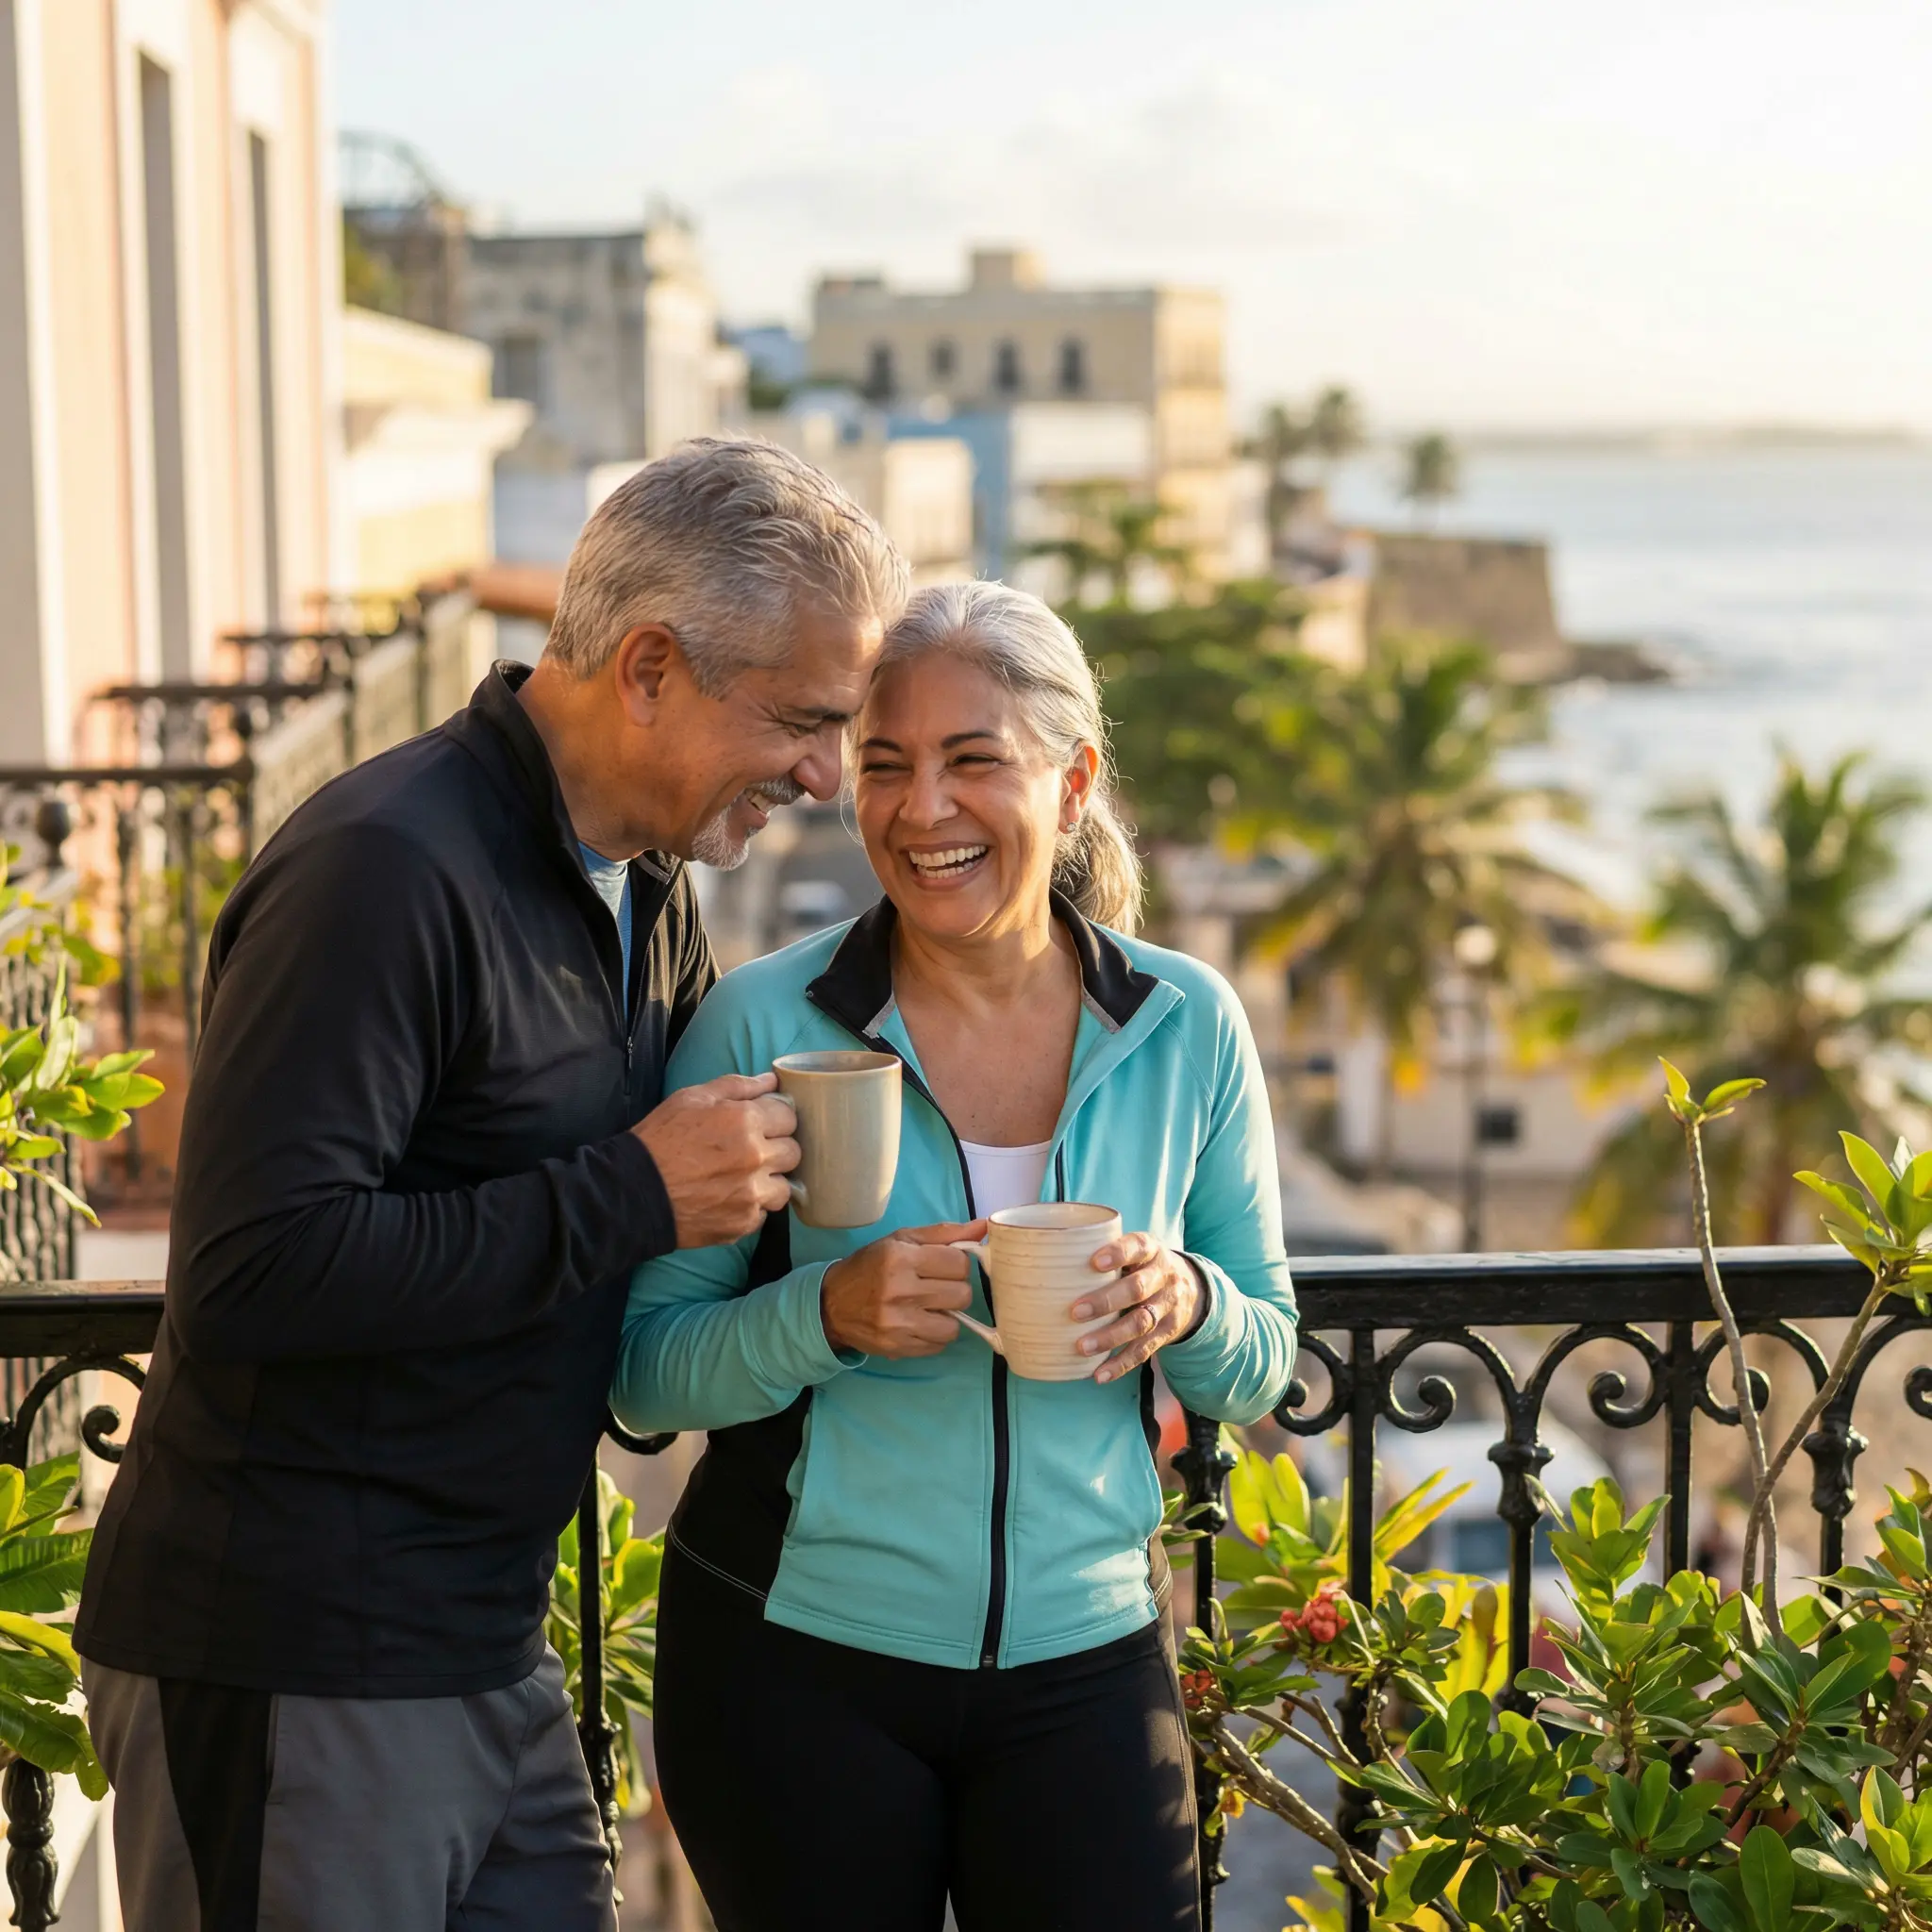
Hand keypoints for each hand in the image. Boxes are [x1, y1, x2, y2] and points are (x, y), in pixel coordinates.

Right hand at [633, 1073, 798, 1248]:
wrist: (633, 1191)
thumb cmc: (661, 1138)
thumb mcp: (693, 1097)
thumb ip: (738, 1086)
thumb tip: (773, 1080)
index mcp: (747, 1122)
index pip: (790, 1116)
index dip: (776, 1118)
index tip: (762, 1124)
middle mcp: (757, 1158)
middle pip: (794, 1152)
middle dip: (776, 1149)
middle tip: (751, 1151)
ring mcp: (753, 1195)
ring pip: (784, 1187)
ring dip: (769, 1182)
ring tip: (743, 1179)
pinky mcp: (744, 1224)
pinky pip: (763, 1214)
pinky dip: (751, 1207)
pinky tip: (728, 1198)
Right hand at [820, 1221, 986, 1357]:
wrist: (831, 1305)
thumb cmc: (870, 1267)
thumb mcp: (901, 1241)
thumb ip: (944, 1234)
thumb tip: (983, 1227)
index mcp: (901, 1258)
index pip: (959, 1264)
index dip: (957, 1265)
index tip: (944, 1267)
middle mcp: (899, 1290)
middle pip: (962, 1294)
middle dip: (955, 1290)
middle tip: (937, 1287)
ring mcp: (898, 1323)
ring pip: (953, 1326)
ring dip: (947, 1316)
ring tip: (929, 1308)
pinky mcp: (897, 1348)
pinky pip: (938, 1346)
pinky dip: (935, 1335)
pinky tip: (919, 1323)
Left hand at [1072, 1233, 1203, 1383]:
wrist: (1191, 1287)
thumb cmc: (1141, 1266)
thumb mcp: (1133, 1252)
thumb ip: (1101, 1253)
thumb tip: (1047, 1260)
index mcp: (1151, 1250)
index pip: (1138, 1246)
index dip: (1119, 1253)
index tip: (1094, 1262)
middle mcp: (1163, 1276)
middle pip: (1138, 1289)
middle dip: (1106, 1301)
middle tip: (1075, 1312)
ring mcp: (1168, 1306)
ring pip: (1141, 1323)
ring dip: (1110, 1337)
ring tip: (1082, 1347)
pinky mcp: (1168, 1333)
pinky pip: (1145, 1350)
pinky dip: (1121, 1364)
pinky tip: (1099, 1374)